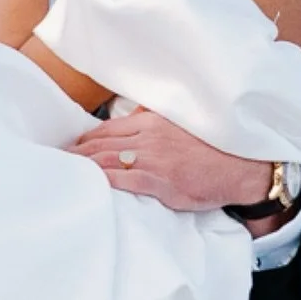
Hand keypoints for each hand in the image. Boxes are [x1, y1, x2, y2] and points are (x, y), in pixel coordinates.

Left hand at [71, 110, 275, 216]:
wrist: (242, 166)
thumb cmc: (214, 148)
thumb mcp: (182, 125)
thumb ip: (157, 120)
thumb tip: (137, 115)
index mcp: (152, 122)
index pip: (108, 129)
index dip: (86, 139)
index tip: (72, 146)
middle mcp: (148, 138)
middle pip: (101, 144)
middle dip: (77, 153)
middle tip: (57, 161)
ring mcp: (153, 160)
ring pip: (107, 160)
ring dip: (83, 166)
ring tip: (64, 172)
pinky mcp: (160, 181)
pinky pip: (123, 180)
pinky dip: (103, 180)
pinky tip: (89, 184)